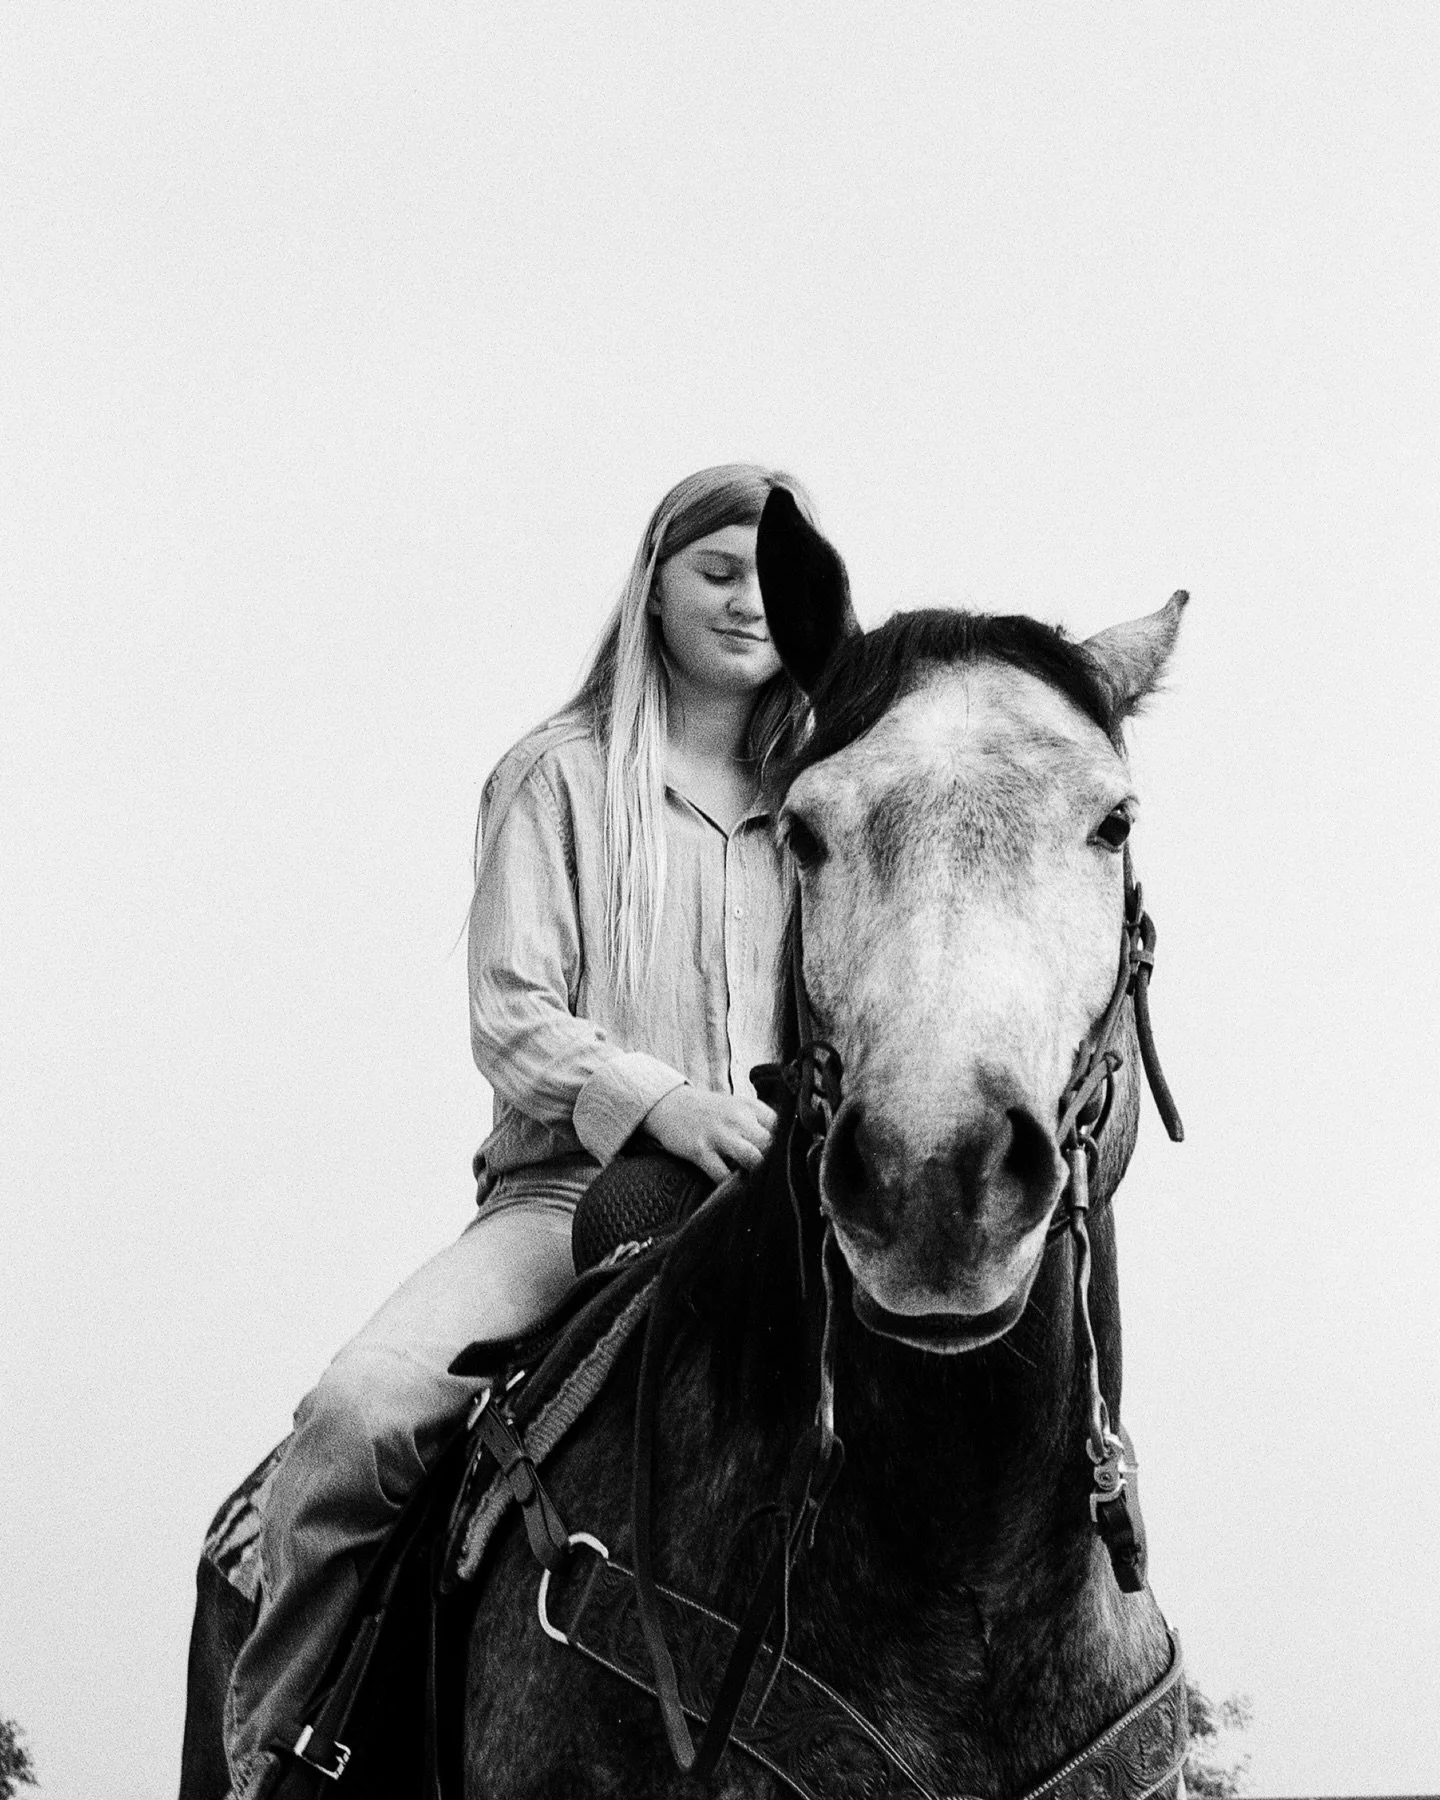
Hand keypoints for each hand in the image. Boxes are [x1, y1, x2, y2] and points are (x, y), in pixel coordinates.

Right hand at [641, 1087, 777, 1183]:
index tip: (781, 1160)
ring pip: (753, 1159)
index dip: (784, 1147)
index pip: (782, 1129)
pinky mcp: (700, 1149)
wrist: (670, 1105)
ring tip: (750, 1180)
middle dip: (771, 1163)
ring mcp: (718, 1133)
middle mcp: (738, 1117)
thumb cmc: (710, 1111)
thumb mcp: (738, 1107)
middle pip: (771, 1145)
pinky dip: (728, 1185)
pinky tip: (728, 1184)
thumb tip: (785, 1150)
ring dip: (754, 1173)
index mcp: (751, 1106)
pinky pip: (723, 1175)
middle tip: (767, 1175)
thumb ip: (761, 1123)